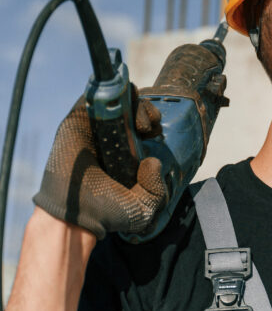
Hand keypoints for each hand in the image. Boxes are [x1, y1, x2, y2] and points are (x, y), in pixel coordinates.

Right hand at [32, 93, 167, 238]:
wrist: (76, 214)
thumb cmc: (107, 212)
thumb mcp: (144, 207)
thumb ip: (157, 189)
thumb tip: (154, 162)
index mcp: (129, 151)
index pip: (144, 124)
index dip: (153, 122)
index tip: (156, 133)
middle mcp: (113, 138)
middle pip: (134, 108)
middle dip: (147, 111)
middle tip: (150, 127)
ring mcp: (94, 129)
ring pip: (117, 100)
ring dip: (134, 103)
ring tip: (140, 125)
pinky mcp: (77, 123)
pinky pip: (92, 99)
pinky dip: (109, 95)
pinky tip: (121, 109)